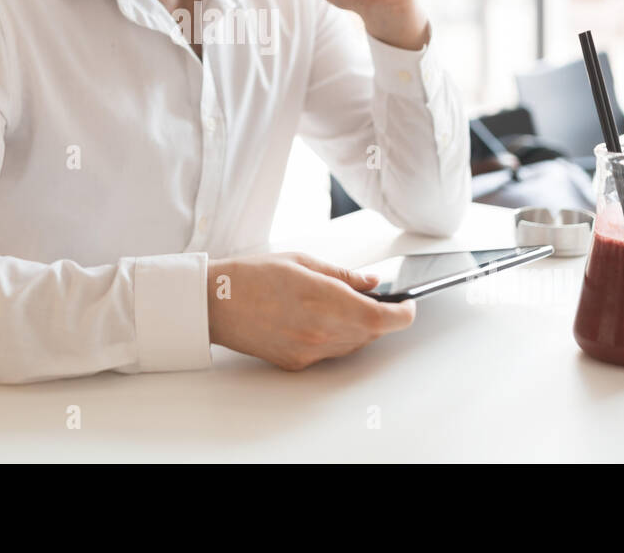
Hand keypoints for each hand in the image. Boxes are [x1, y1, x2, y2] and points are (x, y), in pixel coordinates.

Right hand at [207, 252, 415, 370]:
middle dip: (382, 318)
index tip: (409, 305)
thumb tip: (373, 283)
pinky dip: (338, 338)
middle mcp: (321, 331)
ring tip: (350, 307)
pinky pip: (332, 353)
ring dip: (362, 329)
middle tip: (381, 300)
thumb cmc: (252, 276)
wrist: (214, 304)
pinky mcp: (297, 362)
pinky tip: (325, 320)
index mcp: (325, 300)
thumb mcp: (302, 262)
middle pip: (372, 333)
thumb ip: (343, 276)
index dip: (404, 314)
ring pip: (354, 345)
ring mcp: (309, 350)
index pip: (383, 318)